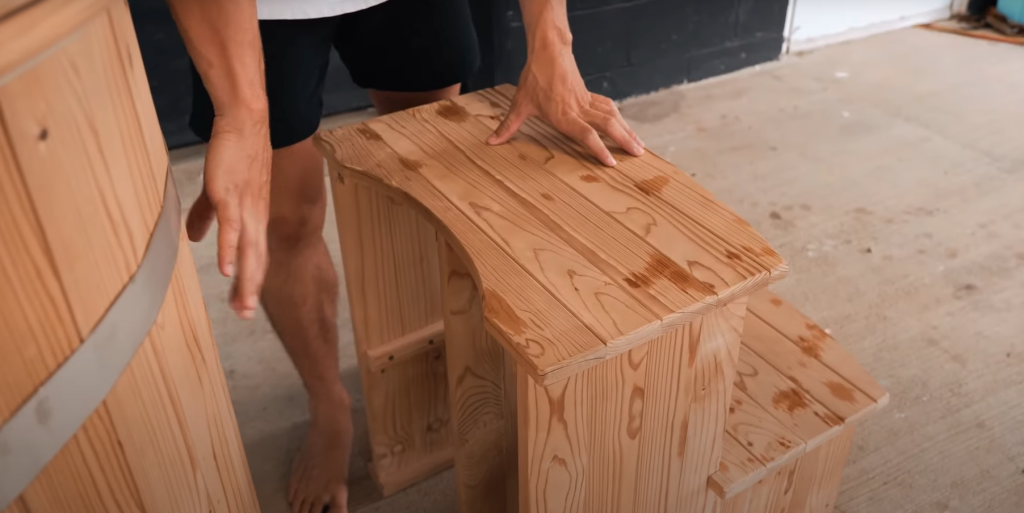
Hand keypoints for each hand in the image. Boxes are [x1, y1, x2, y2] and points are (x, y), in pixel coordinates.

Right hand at [186, 112, 271, 319]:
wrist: (244, 124)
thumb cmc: (235, 156)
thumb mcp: (218, 193)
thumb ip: (206, 216)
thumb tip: (195, 238)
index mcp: (255, 217)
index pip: (255, 256)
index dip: (251, 281)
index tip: (244, 305)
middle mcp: (256, 217)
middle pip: (256, 261)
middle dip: (250, 290)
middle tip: (245, 315)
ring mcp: (246, 208)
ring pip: (248, 251)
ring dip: (246, 279)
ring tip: (242, 304)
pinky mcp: (232, 196)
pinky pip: (232, 228)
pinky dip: (229, 250)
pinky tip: (226, 269)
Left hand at [487, 45, 643, 165]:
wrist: (549, 52)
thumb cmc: (535, 78)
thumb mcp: (519, 104)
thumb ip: (508, 126)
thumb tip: (491, 142)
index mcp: (563, 115)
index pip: (586, 134)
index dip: (599, 149)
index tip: (612, 162)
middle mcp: (579, 109)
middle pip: (608, 126)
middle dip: (624, 141)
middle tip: (638, 155)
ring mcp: (587, 102)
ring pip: (613, 117)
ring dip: (627, 131)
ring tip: (640, 145)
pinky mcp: (589, 96)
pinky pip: (608, 108)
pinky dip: (619, 118)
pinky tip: (626, 126)